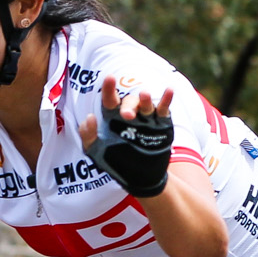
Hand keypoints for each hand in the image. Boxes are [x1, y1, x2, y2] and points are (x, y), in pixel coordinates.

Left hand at [78, 83, 175, 197]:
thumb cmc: (114, 162)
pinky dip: (166, 100)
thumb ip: (88, 136)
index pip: (110, 100)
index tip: (109, 78)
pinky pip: (164, 110)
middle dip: (128, 106)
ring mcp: (146, 119)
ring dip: (145, 99)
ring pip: (146, 104)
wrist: (138, 178)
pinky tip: (169, 90)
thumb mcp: (96, 152)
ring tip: (144, 95)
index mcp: (112, 118)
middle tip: (127, 116)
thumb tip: (90, 117)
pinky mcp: (161, 125)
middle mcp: (130, 115)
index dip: (109, 88)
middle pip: (129, 102)